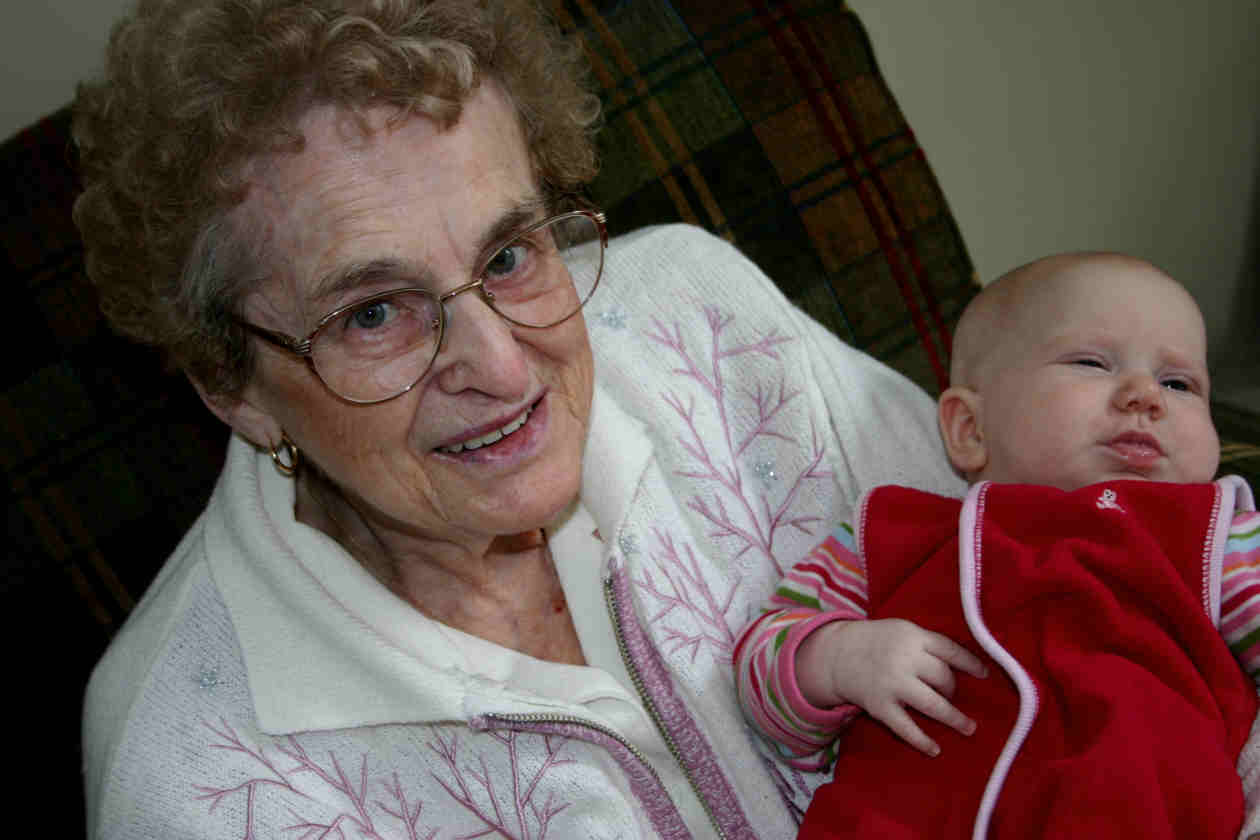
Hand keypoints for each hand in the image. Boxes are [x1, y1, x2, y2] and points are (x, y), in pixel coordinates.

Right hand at [796, 618, 987, 755]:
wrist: (836, 654)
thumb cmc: (878, 642)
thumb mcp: (902, 631)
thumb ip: (927, 644)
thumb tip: (965, 668)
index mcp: (911, 636)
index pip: (950, 649)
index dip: (970, 663)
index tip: (985, 675)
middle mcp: (903, 659)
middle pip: (943, 677)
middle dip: (952, 688)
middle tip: (951, 693)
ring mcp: (892, 683)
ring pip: (932, 704)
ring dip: (953, 718)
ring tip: (968, 728)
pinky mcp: (880, 706)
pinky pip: (906, 727)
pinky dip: (922, 741)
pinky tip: (935, 749)